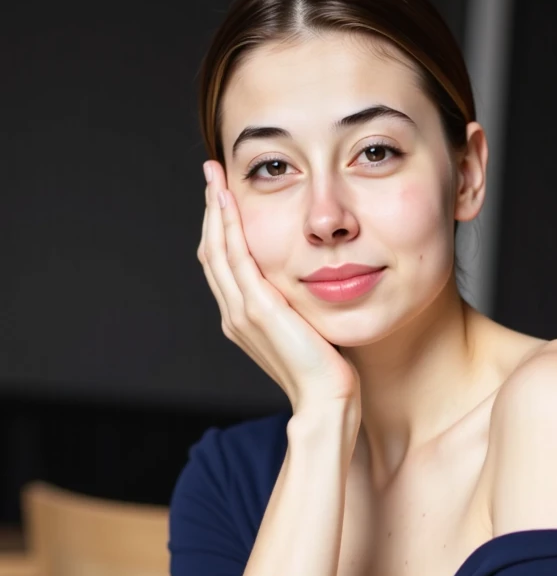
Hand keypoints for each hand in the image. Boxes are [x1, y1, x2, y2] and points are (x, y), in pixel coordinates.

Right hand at [197, 161, 361, 418]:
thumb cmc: (327, 370)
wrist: (326, 400)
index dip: (220, 228)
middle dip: (210, 211)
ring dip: (214, 210)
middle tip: (211, 175)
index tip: (223, 197)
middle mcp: (235, 315)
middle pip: (212, 252)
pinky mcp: (257, 309)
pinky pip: (235, 257)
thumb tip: (314, 282)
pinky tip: (228, 200)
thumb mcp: (308, 328)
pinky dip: (228, 226)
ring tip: (213, 177)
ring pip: (217, 250)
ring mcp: (241, 312)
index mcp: (243, 320)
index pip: (224, 264)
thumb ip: (299, 306)